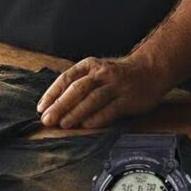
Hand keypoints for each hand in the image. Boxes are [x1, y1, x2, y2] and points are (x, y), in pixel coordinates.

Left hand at [36, 54, 169, 129]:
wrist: (150, 70)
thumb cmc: (117, 75)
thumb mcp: (96, 71)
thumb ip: (78, 84)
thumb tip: (55, 104)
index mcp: (89, 65)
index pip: (66, 79)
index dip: (52, 94)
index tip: (41, 108)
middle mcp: (101, 73)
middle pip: (77, 89)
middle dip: (60, 105)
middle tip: (47, 119)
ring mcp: (115, 86)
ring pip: (92, 100)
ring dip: (76, 113)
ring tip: (63, 124)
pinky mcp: (128, 99)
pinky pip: (110, 110)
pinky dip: (97, 118)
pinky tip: (86, 125)